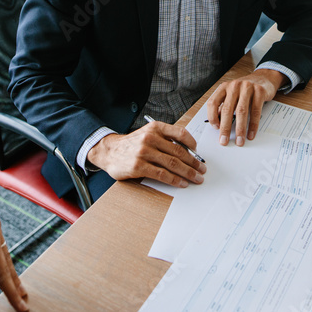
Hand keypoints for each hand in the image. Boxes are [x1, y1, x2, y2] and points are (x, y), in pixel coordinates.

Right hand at [87, 122, 205, 187]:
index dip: (193, 144)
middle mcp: (150, 138)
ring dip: (188, 173)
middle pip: (179, 151)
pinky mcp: (139, 166)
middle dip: (194, 162)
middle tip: (202, 170)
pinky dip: (175, 180)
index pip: (180, 133)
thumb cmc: (132, 144)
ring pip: (173, 163)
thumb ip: (165, 139)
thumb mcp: (147, 133)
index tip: (198, 153)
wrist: (109, 151)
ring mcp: (144, 152)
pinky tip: (182, 183)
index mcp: (155, 128)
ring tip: (196, 178)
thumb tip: (188, 151)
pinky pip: (162, 174)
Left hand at [206, 69, 283, 145]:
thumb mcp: (232, 94)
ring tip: (239, 140)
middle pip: (227, 109)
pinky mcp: (259, 91)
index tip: (215, 128)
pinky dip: (253, 125)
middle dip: (225, 128)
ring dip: (240, 129)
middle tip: (224, 140)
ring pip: (241, 111)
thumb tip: (218, 124)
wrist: (264, 77)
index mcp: (224, 87)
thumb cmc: (245, 89)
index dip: (212, 116)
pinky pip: (255, 111)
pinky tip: (251, 134)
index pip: (213, 102)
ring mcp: (247, 87)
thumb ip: (224, 106)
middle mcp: (234, 86)